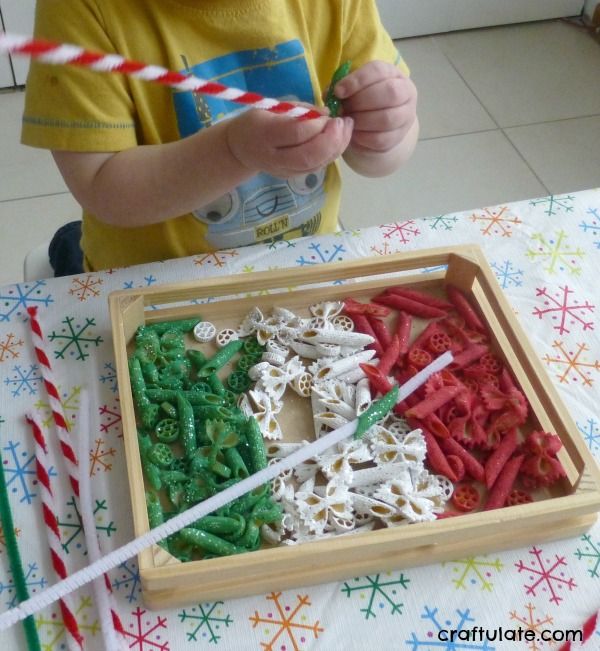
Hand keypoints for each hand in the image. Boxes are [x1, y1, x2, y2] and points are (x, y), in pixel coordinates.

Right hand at [225, 108, 352, 178]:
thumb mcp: (270, 107)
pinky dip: (331, 154)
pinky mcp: (293, 176)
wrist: (240, 150)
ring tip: (346, 129)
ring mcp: (284, 170)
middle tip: (344, 123)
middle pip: (309, 155)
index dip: (317, 125)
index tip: (329, 114)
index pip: (297, 133)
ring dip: (337, 147)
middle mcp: (274, 157)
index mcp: (266, 134)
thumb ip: (298, 110)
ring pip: (316, 164)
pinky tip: (338, 141)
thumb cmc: (256, 122)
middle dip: (332, 139)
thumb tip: (326, 113)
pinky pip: (316, 167)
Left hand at [334, 61, 416, 153]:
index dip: (357, 80)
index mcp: (393, 73)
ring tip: (348, 121)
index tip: (338, 91)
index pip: (379, 70)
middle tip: (343, 109)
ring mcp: (406, 115)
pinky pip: (381, 139)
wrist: (376, 126)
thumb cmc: (362, 100)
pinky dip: (363, 137)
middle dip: (361, 101)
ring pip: (387, 118)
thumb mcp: (354, 89)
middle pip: (389, 93)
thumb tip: (329, 94)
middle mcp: (406, 92)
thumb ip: (342, 88)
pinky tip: (353, 134)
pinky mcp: (398, 137)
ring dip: (362, 121)